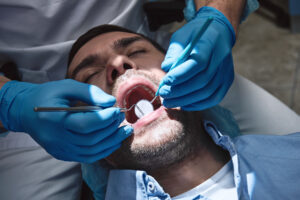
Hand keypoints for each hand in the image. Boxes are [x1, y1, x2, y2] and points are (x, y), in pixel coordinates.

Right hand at [0, 79, 132, 162]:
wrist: (25, 111)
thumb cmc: (48, 95)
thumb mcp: (66, 87)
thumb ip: (89, 93)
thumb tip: (111, 102)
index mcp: (54, 119)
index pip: (84, 124)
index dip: (105, 119)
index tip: (117, 110)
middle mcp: (56, 138)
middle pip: (90, 139)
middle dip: (110, 129)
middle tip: (122, 118)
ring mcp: (59, 149)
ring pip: (91, 151)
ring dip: (111, 142)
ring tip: (125, 131)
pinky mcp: (62, 154)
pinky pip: (87, 157)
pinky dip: (103, 151)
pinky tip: (114, 142)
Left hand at [158, 7, 235, 110]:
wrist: (217, 32)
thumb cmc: (194, 35)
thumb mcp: (181, 37)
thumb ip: (173, 53)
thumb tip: (166, 69)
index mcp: (210, 43)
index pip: (198, 63)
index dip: (181, 74)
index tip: (165, 81)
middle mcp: (221, 58)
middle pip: (202, 80)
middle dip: (180, 91)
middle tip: (163, 95)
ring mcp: (226, 71)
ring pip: (207, 92)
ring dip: (186, 100)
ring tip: (169, 102)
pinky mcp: (227, 81)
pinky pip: (214, 98)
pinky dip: (198, 104)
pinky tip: (183, 104)